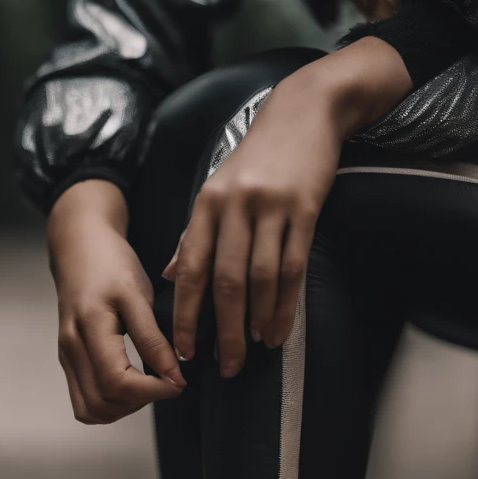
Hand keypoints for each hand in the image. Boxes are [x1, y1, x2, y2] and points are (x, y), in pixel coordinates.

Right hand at [48, 179, 185, 423]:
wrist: (79, 248)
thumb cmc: (110, 264)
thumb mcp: (138, 295)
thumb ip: (153, 338)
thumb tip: (174, 376)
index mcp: (89, 328)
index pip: (118, 382)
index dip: (153, 390)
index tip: (179, 381)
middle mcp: (71, 349)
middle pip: (102, 403)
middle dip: (140, 402)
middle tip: (165, 382)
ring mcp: (67, 357)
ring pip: (91, 410)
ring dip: (123, 408)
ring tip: (149, 386)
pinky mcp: (69, 361)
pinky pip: (85, 400)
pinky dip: (110, 404)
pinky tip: (131, 386)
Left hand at [163, 38, 412, 375]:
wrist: (304, 112)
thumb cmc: (257, 157)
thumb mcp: (216, 189)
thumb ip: (195, 234)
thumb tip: (173, 276)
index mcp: (206, 205)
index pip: (192, 270)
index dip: (187, 315)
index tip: (185, 351)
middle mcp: (234, 207)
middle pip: (226, 283)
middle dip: (224, 331)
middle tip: (226, 366)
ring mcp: (271, 208)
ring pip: (261, 280)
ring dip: (257, 322)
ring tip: (255, 350)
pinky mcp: (305, 209)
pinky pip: (293, 268)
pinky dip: (286, 305)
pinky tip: (280, 328)